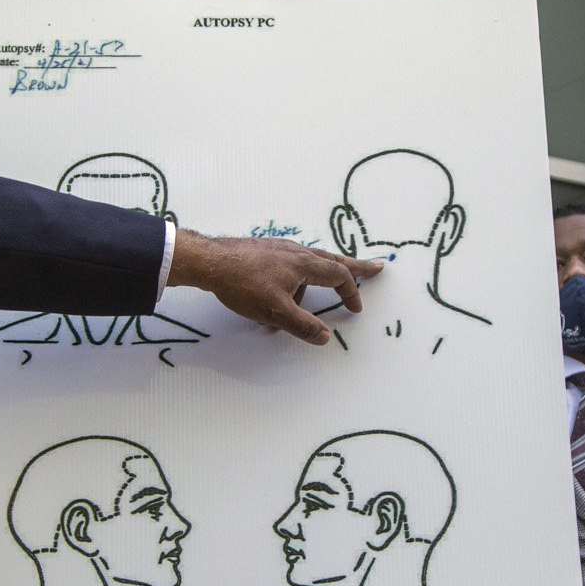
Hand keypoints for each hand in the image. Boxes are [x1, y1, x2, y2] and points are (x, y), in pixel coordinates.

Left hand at [168, 230, 381, 344]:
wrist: (209, 261)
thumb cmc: (242, 284)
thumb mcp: (275, 312)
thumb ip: (302, 326)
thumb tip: (326, 337)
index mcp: (304, 264)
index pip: (338, 275)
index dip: (351, 292)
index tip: (356, 308)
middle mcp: (296, 251)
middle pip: (332, 259)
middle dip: (355, 266)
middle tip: (375, 266)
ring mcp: (279, 248)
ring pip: (308, 263)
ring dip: (313, 282)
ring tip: (296, 308)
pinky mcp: (264, 250)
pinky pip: (289, 264)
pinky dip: (295, 277)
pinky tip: (278, 290)